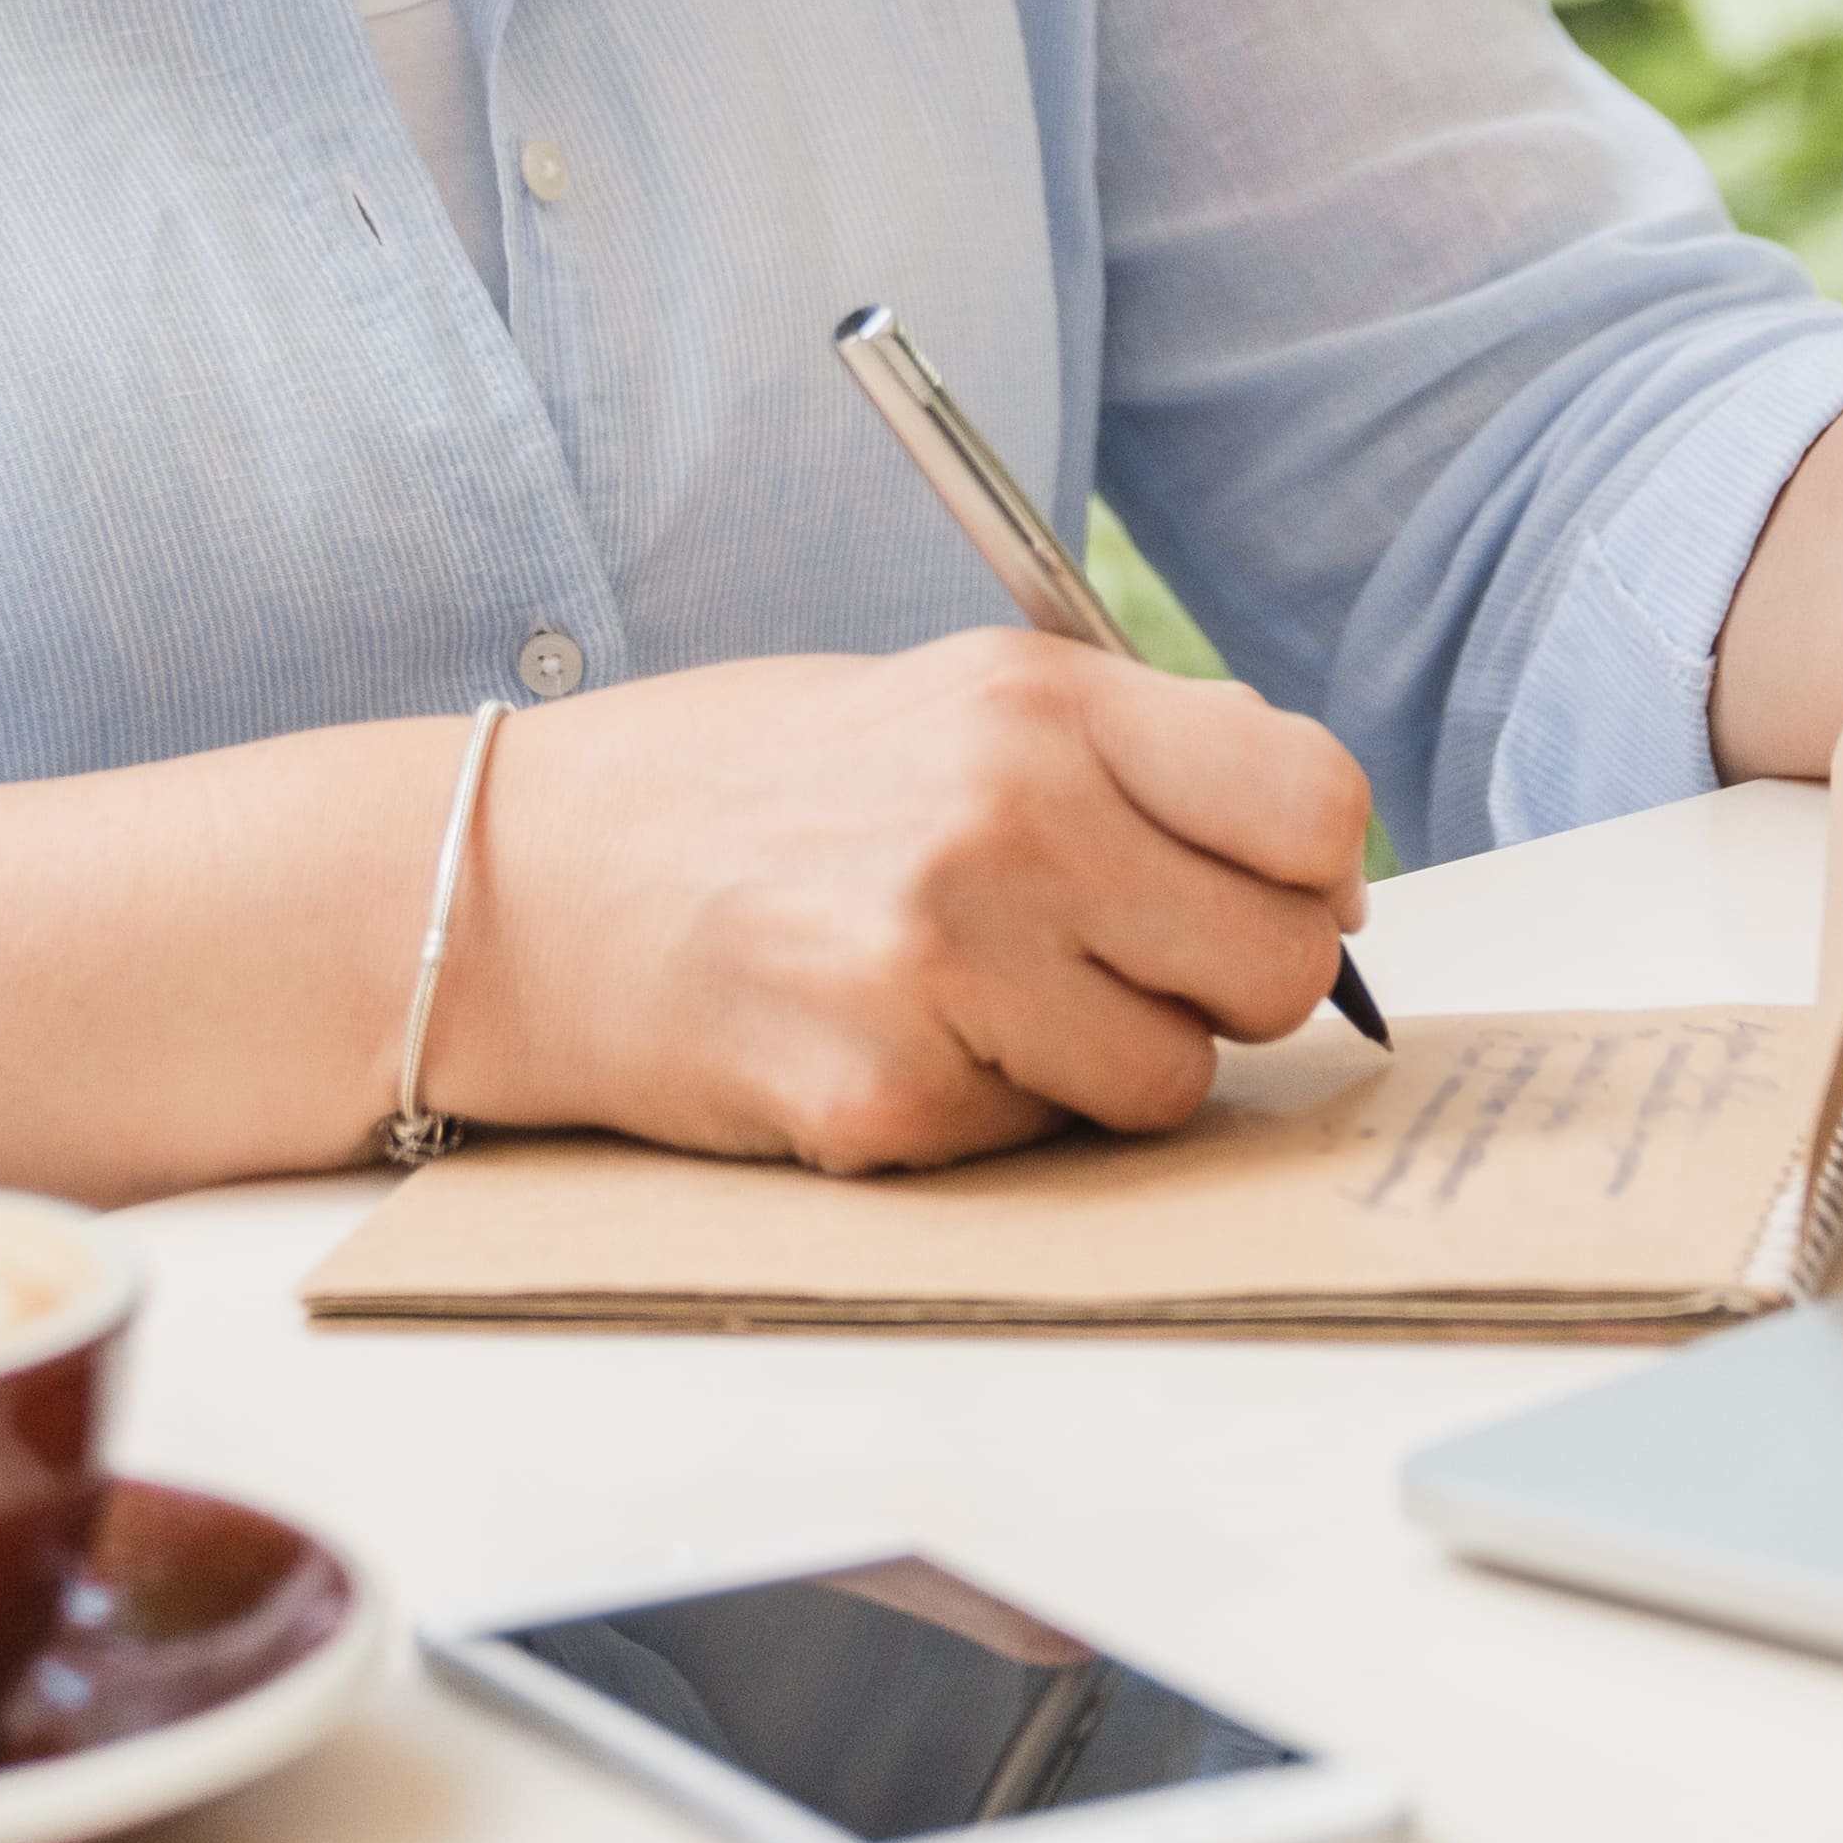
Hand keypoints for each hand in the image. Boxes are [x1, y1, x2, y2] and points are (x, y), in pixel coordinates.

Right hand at [432, 633, 1374, 1170]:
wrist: (522, 882)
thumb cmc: (749, 787)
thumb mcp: (950, 697)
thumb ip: (1132, 755)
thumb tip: (1320, 863)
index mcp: (1040, 701)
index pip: (1314, 806)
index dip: (1309, 870)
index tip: (1257, 888)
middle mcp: (1008, 818)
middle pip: (1277, 964)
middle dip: (1221, 984)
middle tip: (1116, 963)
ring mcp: (946, 966)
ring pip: (1175, 1081)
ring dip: (1107, 1065)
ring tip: (984, 1000)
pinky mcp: (885, 1100)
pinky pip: (1043, 1145)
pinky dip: (992, 1116)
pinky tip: (893, 1042)